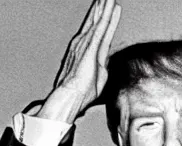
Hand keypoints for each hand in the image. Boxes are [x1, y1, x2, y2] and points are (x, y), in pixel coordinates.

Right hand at [38, 0, 120, 122]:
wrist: (70, 99)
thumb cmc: (80, 95)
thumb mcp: (98, 79)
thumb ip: (102, 68)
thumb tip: (104, 64)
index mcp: (87, 55)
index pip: (99, 33)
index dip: (105, 20)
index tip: (111, 8)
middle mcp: (84, 46)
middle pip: (96, 23)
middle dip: (101, 8)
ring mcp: (86, 45)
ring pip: (98, 20)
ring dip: (104, 6)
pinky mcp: (90, 46)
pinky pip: (102, 25)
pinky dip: (106, 14)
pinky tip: (111, 3)